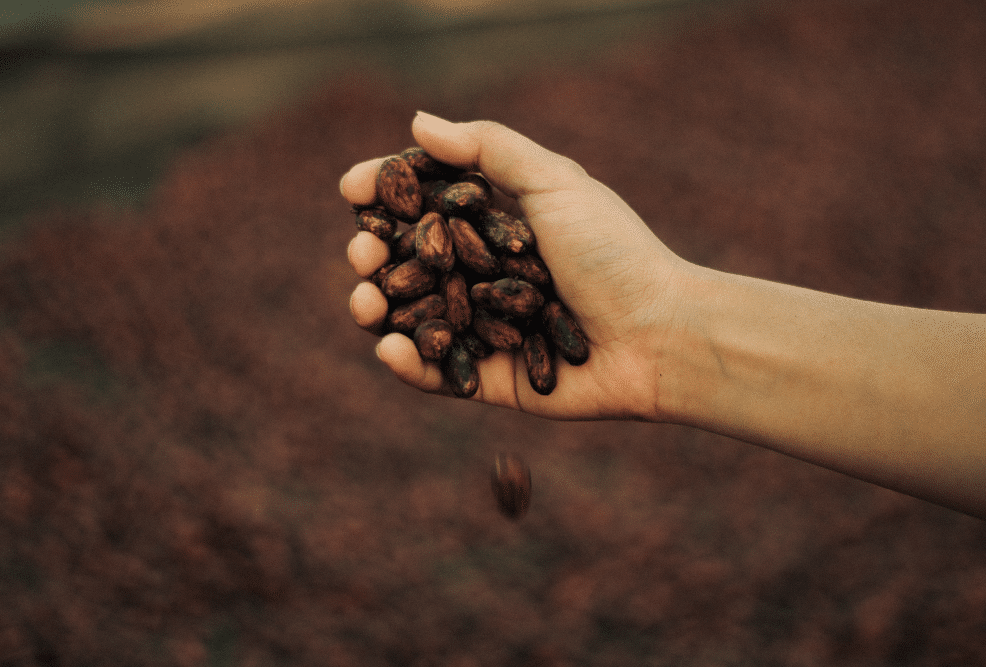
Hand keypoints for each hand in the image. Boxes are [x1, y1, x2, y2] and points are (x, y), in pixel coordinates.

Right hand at [342, 112, 691, 420]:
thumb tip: (417, 122)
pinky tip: (388, 348)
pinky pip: (439, 373)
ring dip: (378, 307)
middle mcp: (486, 273)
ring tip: (365, 299)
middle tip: (362, 255)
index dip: (384, 194)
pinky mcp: (491, 378)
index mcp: (498, 224)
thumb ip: (488, 149)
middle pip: (410, 262)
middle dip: (373, 254)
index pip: (426, 204)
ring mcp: (486, 327)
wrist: (660, 334)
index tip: (350, 188)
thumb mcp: (555, 183)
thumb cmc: (614, 252)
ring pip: (415, 317)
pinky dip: (408, 364)